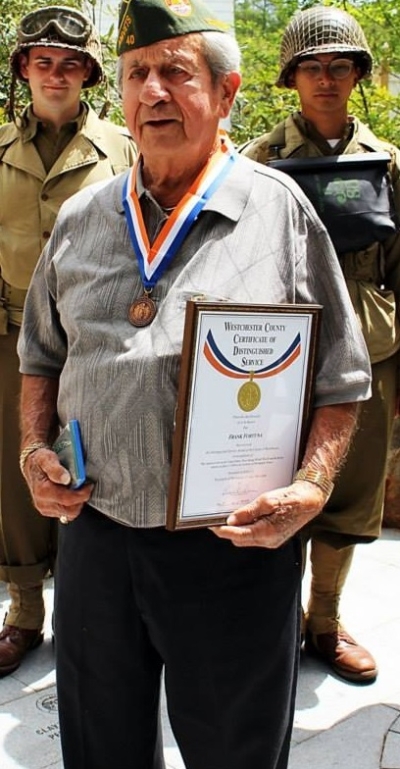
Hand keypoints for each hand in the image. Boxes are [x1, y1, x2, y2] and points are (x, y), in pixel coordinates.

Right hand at [23, 448, 92, 522]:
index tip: (89, 486)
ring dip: (77, 503)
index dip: (82, 494)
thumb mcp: (47, 459)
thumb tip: (65, 478)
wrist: (31, 465)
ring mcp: (45, 508)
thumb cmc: (39, 461)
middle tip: (86, 487)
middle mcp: (42, 503)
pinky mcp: (48, 511)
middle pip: (70, 510)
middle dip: (81, 500)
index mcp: (43, 491)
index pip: (68, 500)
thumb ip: (55, 469)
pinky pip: (65, 513)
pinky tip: (72, 494)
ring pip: (69, 514)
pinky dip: (72, 505)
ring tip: (79, 490)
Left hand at [210, 480, 326, 547]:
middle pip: (240, 539)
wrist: (310, 500)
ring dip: (237, 529)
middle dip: (228, 531)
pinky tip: (243, 517)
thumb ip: (248, 512)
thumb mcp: (267, 501)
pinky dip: (246, 528)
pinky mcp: (274, 536)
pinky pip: (254, 535)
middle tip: (217, 518)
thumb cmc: (290, 499)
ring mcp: (272, 540)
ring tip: (229, 516)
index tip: (211, 525)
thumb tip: (231, 520)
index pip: (238, 535)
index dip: (223, 531)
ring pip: (247, 538)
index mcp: (267, 533)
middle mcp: (268, 541)